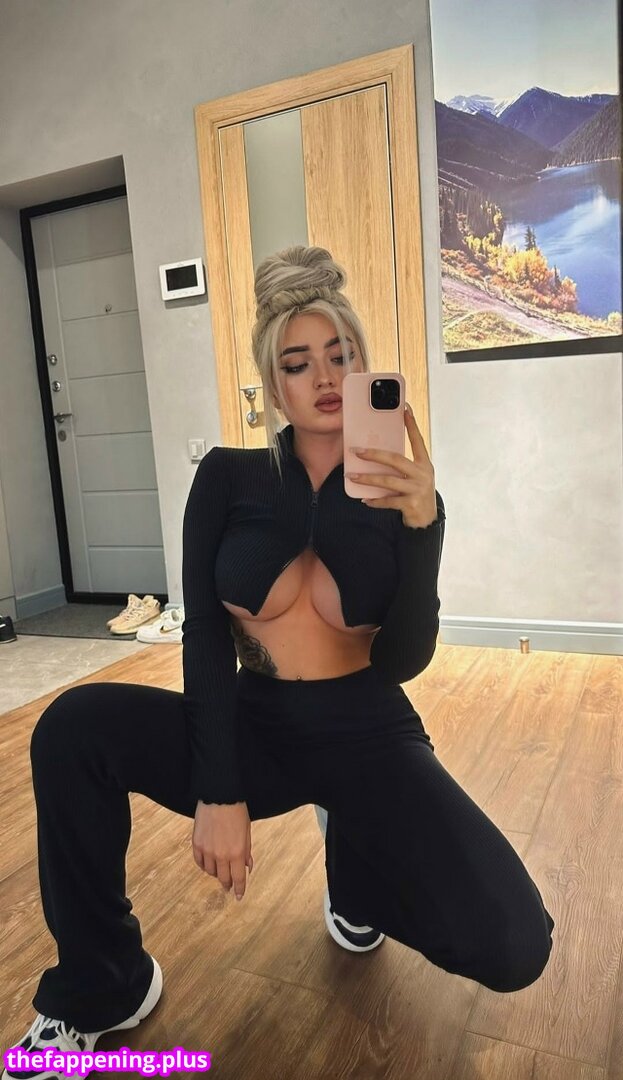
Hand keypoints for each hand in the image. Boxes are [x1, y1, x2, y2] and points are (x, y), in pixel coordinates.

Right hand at [192, 800, 253, 900]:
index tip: (238, 896)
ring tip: (219, 870)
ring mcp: (207, 850)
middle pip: (223, 878)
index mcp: (236, 853)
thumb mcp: (247, 832)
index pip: (238, 878)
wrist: (219, 796)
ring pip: (210, 872)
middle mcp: (221, 855)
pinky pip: (199, 862)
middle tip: (229, 886)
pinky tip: (207, 864)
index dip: (239, 889)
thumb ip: (246, 851)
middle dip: (227, 883)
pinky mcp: (197, 844)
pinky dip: (204, 865)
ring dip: (216, 873)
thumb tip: (248, 866)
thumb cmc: (236, 812)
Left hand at [346, 403, 437, 528]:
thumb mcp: (415, 477)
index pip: (417, 440)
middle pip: (395, 459)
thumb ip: (402, 466)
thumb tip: (376, 456)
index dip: (411, 425)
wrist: (427, 520)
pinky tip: (365, 499)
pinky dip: (375, 500)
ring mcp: (417, 490)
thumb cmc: (417, 493)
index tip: (405, 409)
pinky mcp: (410, 504)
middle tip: (357, 451)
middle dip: (374, 454)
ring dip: (367, 479)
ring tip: (352, 476)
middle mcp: (423, 474)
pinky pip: (387, 501)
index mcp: (424, 464)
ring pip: (387, 481)